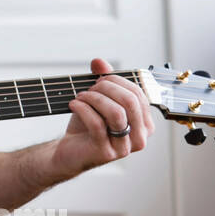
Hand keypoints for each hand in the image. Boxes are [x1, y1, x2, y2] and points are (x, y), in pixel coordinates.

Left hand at [49, 58, 155, 181]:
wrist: (69, 151)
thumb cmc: (88, 126)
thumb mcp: (98, 101)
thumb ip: (102, 80)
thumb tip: (99, 62)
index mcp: (144, 124)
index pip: (139, 94)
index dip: (118, 81)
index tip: (99, 79)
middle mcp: (139, 138)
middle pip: (130, 102)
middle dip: (107, 88)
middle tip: (90, 88)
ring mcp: (124, 148)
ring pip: (116, 113)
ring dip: (95, 98)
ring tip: (80, 96)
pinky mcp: (105, 153)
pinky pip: (97, 124)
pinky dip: (83, 109)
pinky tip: (73, 104)